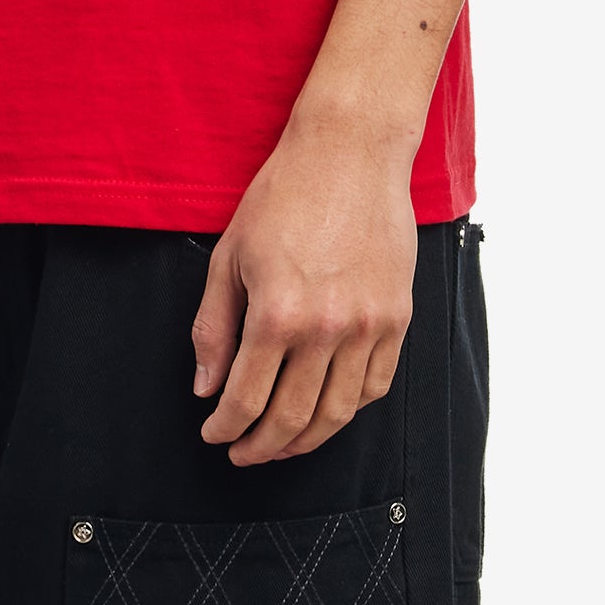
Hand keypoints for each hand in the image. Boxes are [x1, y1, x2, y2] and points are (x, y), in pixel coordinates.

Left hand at [191, 117, 417, 464]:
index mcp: (277, 312)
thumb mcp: (230, 255)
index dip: (226, 426)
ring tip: (282, 443)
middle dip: (260, 447)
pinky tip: (326, 408)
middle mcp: (326, 328)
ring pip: (338, 413)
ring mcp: (368, 325)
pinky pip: (376, 385)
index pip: (246, 398)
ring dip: (306, 440)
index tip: (213, 432)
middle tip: (242, 452)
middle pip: (291, 418)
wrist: (350, 152)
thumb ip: (214, 327)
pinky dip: (349, 409)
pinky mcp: (397, 317)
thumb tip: (206, 387)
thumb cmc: (284, 194)